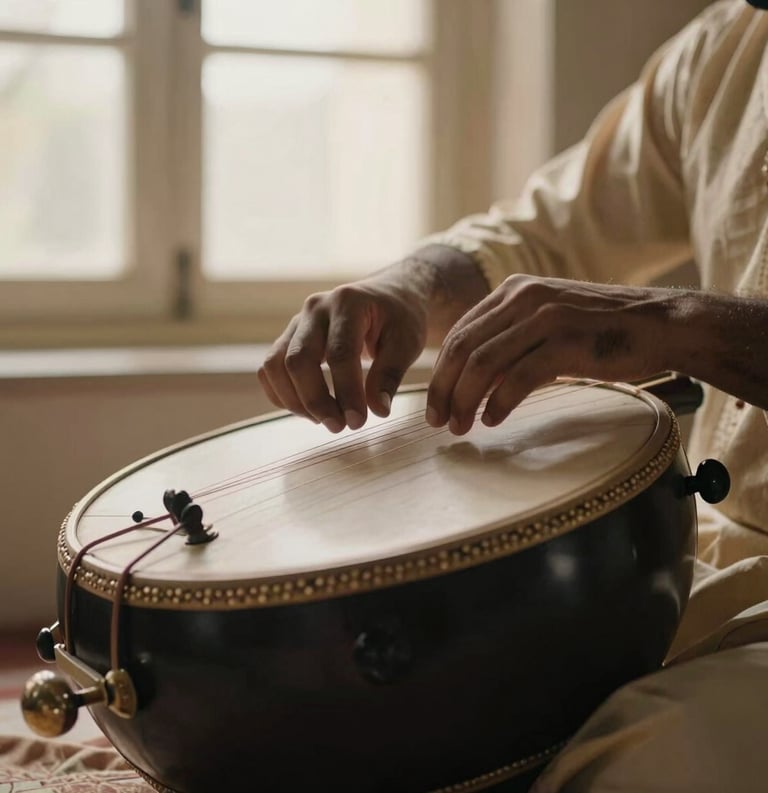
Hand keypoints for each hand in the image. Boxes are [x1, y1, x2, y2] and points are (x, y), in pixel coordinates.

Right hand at [259, 272, 427, 431]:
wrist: (389, 295)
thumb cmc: (401, 318)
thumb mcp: (406, 343)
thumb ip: (390, 375)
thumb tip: (377, 411)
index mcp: (348, 303)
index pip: (339, 354)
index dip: (346, 392)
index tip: (358, 421)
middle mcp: (315, 309)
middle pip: (298, 360)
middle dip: (315, 401)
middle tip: (339, 427)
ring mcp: (298, 322)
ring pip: (275, 365)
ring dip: (295, 401)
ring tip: (325, 420)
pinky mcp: (289, 337)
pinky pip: (270, 369)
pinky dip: (283, 395)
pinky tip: (309, 411)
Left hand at [426, 275, 680, 433]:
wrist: (659, 324)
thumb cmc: (601, 331)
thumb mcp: (547, 324)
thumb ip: (512, 340)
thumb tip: (475, 380)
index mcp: (513, 291)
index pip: (460, 333)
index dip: (440, 372)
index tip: (435, 403)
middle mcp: (524, 297)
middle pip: (464, 348)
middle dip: (444, 389)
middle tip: (437, 421)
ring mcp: (545, 317)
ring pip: (483, 363)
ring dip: (465, 400)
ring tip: (461, 427)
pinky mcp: (566, 341)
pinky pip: (518, 376)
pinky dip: (499, 402)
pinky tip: (492, 420)